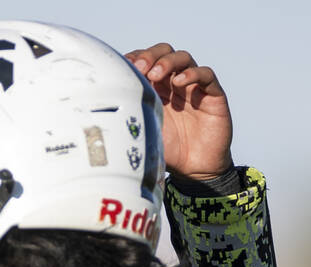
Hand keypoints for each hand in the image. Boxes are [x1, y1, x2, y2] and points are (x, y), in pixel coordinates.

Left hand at [126, 43, 232, 181]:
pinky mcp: (213, 94)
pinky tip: (179, 82)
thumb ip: (128, 123)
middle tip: (139, 68)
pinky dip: (193, 73)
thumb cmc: (167, 152)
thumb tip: (98, 120)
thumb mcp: (142, 135)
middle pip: (163, 53)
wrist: (194, 169)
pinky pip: (206, 74)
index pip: (145, 62)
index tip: (123, 67)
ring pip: (183, 58)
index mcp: (154, 90)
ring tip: (155, 74)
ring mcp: (193, 87)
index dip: (135, 59)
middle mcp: (173, 84)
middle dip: (150, 55)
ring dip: (167, 62)